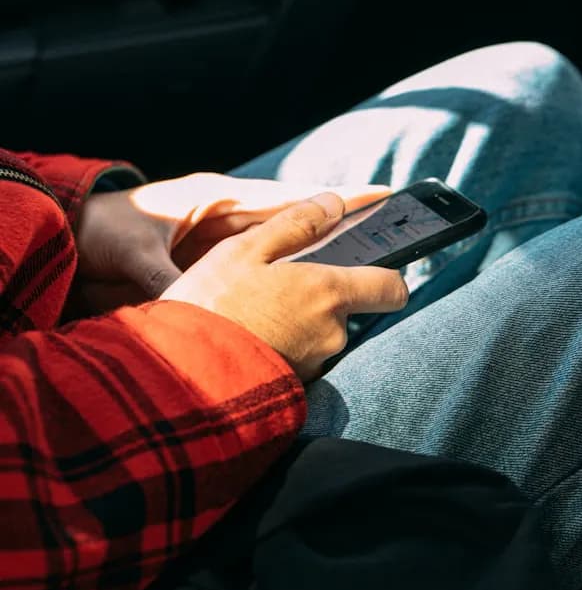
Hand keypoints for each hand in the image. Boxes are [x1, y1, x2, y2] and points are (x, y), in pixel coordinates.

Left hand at [73, 173, 390, 313]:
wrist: (79, 231)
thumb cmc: (106, 229)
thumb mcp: (135, 248)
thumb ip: (167, 276)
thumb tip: (196, 307)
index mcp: (220, 200)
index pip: (290, 198)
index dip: (336, 198)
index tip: (381, 196)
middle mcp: (233, 216)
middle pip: (300, 220)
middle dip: (343, 224)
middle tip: (390, 235)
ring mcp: (229, 238)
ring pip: (287, 246)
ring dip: (322, 253)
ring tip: (364, 268)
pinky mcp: (221, 260)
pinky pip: (265, 267)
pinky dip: (289, 275)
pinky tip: (312, 294)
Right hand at [160, 192, 408, 380]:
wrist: (181, 375)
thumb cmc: (211, 305)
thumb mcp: (246, 249)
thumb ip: (295, 224)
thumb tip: (333, 202)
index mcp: (328, 292)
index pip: (391, 288)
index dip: (386, 277)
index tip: (369, 269)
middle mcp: (332, 333)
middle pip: (347, 309)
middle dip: (320, 297)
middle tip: (276, 287)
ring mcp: (315, 363)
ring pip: (321, 333)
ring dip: (298, 320)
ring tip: (256, 313)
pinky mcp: (296, 386)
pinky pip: (301, 356)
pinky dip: (285, 345)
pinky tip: (253, 337)